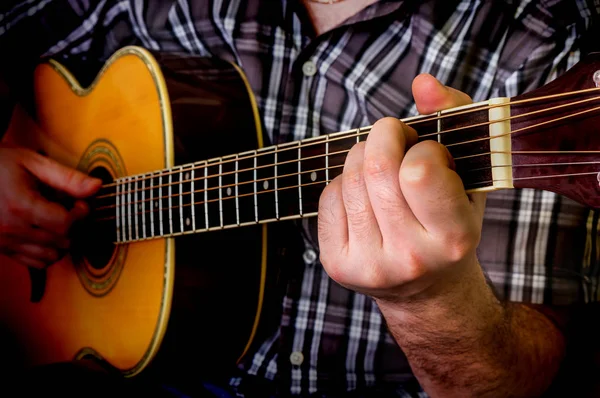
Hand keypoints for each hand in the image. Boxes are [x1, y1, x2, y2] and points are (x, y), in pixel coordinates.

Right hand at [0, 144, 100, 268]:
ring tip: (56, 221)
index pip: (65, 225)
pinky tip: (45, 234)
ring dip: (62, 242)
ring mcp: (5, 242)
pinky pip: (36, 263)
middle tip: (68, 210)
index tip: (79, 204)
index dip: (80, 214)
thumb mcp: (33, 163)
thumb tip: (97, 187)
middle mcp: (11, 229)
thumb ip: (67, 177)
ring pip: (52, 257)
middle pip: (62, 242)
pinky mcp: (2, 250)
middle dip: (74, 227)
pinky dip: (48, 253)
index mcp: (21, 206)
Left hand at [318, 74, 486, 303]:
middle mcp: (409, 258)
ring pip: (348, 179)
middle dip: (383, 137)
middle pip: (376, 170)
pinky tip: (364, 195)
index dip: (421, 147)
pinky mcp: (338, 265)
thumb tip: (422, 81)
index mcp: (452, 238)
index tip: (428, 152)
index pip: (419, 171)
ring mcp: (368, 265)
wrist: (425, 290)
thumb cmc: (449, 224)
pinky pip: (328, 198)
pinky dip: (343, 183)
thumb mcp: (468, 176)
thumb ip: (454, 118)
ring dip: (363, 157)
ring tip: (382, 167)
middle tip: (395, 138)